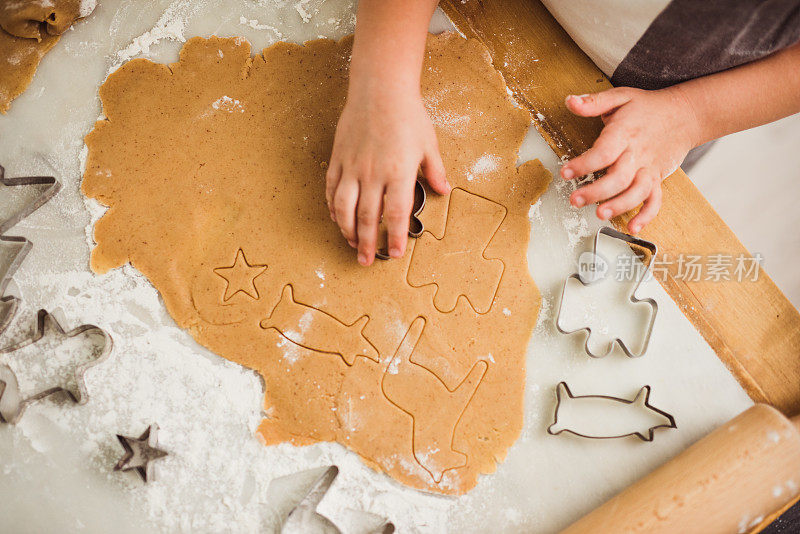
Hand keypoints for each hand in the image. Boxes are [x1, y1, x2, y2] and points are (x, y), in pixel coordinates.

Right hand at [326, 90, 449, 265]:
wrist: (380, 89)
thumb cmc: (408, 115)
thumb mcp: (429, 143)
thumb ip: (435, 171)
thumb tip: (445, 191)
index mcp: (399, 172)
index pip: (396, 214)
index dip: (395, 237)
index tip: (394, 253)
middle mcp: (373, 173)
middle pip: (367, 217)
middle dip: (366, 242)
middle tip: (366, 261)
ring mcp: (353, 167)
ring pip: (345, 207)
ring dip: (346, 230)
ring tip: (350, 244)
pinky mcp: (339, 158)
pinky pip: (333, 189)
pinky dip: (333, 207)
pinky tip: (337, 219)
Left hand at [561, 87, 697, 232]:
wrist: (686, 114)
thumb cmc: (648, 107)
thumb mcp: (620, 97)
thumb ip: (594, 102)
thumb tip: (570, 101)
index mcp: (625, 134)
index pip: (603, 152)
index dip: (584, 164)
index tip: (565, 172)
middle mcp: (638, 154)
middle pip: (618, 177)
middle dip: (596, 192)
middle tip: (575, 200)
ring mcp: (650, 169)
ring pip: (637, 192)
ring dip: (619, 205)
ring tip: (600, 215)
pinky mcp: (658, 179)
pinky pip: (656, 201)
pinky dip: (646, 216)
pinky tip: (633, 228)